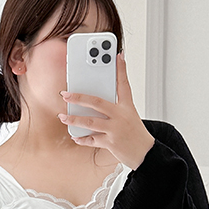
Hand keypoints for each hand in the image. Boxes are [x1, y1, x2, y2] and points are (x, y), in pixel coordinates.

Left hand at [57, 53, 154, 169]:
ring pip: (91, 122)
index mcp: (127, 106)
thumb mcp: (130, 114)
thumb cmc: (135, 133)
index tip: (117, 55)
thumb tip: (99, 97)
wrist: (145, 153)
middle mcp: (121, 116)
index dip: (121, 69)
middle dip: (79, 97)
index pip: (124, 84)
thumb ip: (117, 103)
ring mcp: (115, 130)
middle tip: (65, 94)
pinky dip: (82, 139)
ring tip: (63, 117)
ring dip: (74, 119)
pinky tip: (75, 136)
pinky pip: (92, 140)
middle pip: (97, 102)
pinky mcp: (111, 143)